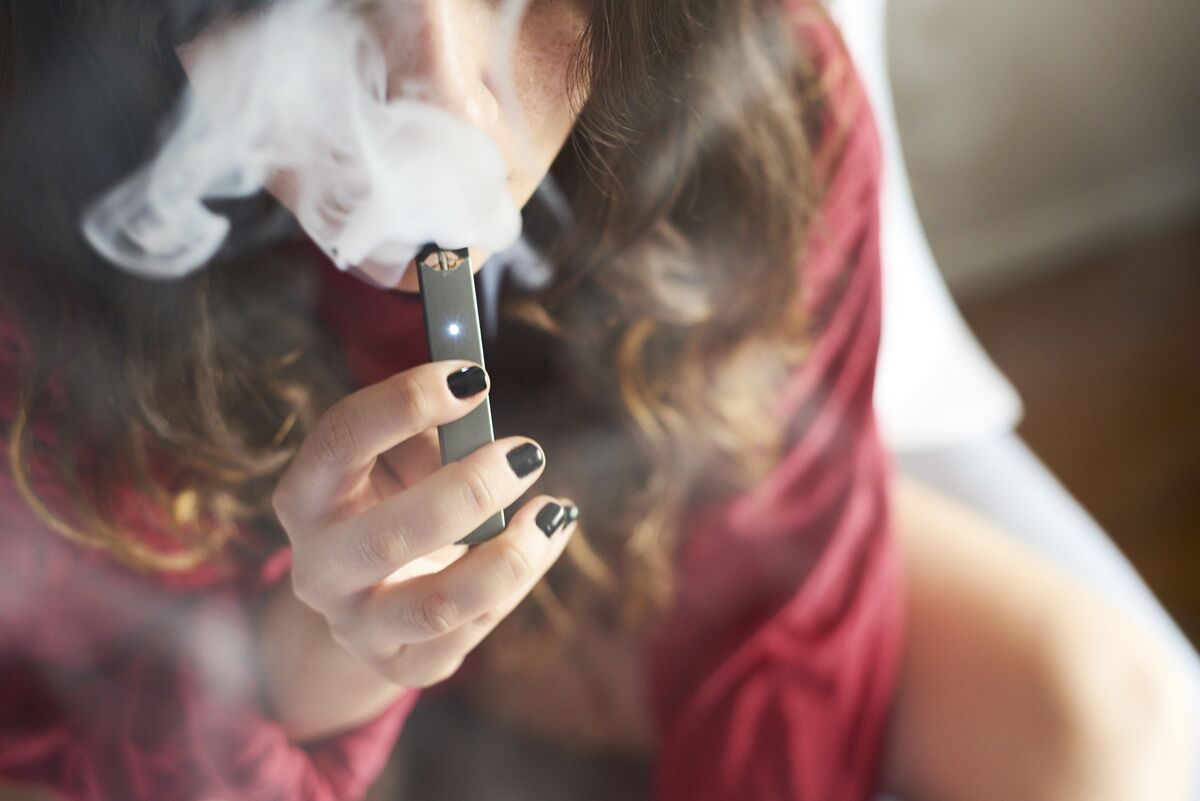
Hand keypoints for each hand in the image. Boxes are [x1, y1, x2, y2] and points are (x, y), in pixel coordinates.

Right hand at [271, 360, 577, 688]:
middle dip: (469, 490)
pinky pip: (471, 631)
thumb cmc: (393, 503)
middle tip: (526, 454)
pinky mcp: (401, 664)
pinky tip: (545, 539)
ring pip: (437, 604)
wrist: (367, 598)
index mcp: (306, 497)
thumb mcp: (398, 461)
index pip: (340, 440)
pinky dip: (521, 581)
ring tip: (550, 510)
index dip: (405, 402)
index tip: (475, 377)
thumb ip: (434, 433)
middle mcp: (318, 568)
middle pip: (389, 535)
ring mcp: (356, 626)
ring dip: (508, 555)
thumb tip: (479, 396)